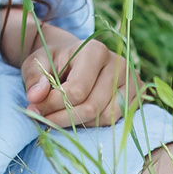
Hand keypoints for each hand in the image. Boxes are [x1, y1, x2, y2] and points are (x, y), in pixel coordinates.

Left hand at [18, 25, 140, 128]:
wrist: (74, 57)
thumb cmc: (55, 60)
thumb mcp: (37, 63)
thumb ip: (35, 78)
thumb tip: (36, 97)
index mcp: (95, 51)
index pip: (77, 91)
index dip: (54, 105)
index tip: (34, 109)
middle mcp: (118, 63)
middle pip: (92, 107)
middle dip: (64, 118)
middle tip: (44, 119)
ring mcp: (132, 79)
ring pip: (106, 117)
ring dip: (80, 122)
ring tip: (63, 114)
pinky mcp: (138, 93)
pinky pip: (117, 120)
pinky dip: (96, 122)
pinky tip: (80, 114)